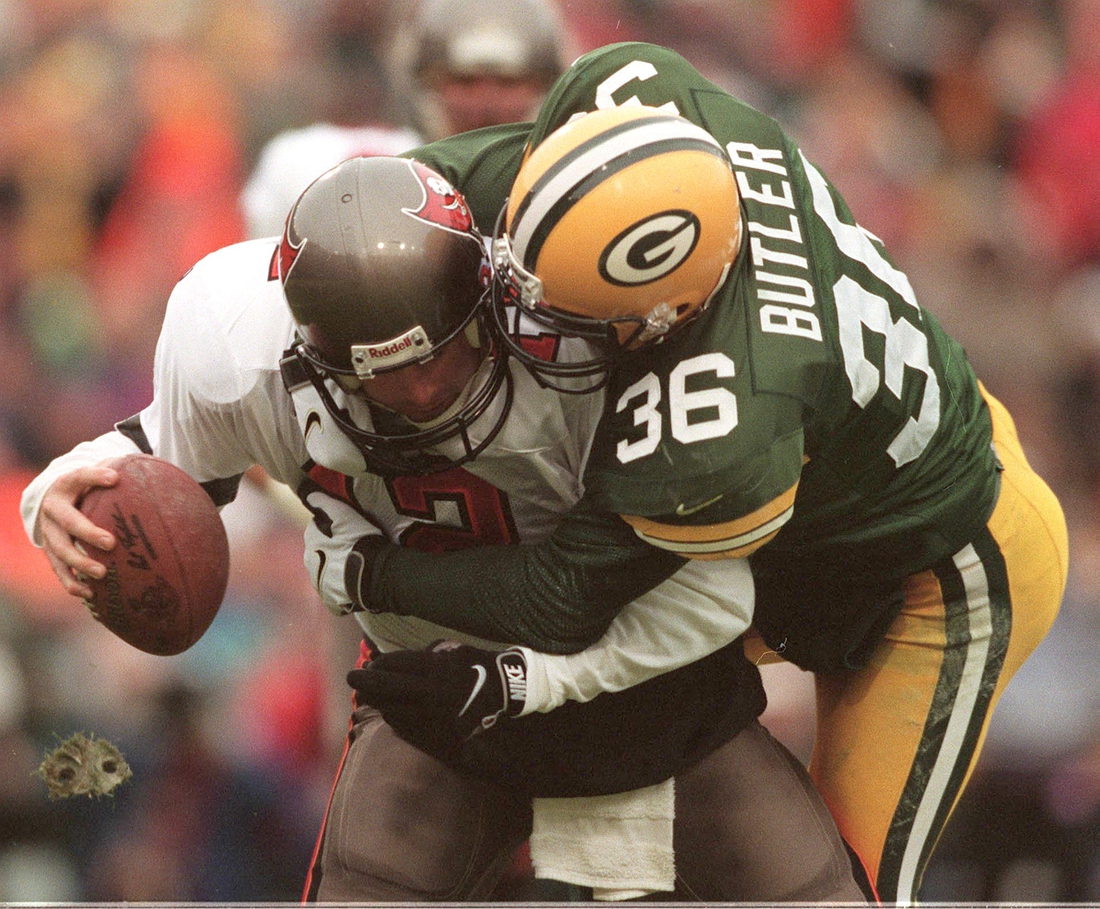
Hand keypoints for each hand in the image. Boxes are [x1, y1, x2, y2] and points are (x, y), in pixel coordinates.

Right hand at [35, 464, 120, 599]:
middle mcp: (53, 510)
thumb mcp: (96, 474)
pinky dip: (72, 584)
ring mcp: (49, 533)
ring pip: (60, 551)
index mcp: (65, 486)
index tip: (115, 478)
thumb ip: (115, 470)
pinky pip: (59, 571)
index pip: (79, 477)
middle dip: (88, 533)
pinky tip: (90, 594)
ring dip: (80, 563)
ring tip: (102, 573)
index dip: (94, 477)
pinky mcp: (51, 552)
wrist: (55, 501)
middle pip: (68, 522)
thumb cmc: (86, 487)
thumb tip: (150, 467)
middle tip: (111, 543)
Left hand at [347, 642, 527, 759]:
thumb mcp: (451, 648)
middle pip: (388, 688)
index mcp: (436, 667)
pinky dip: (394, 717)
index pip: (395, 665)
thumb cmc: (474, 663)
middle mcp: (434, 692)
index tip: (367, 665)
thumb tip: (390, 660)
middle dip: (365, 682)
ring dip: (378, 702)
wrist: (504, 691)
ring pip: (393, 709)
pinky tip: (390, 710)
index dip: (377, 665)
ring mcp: (435, 715)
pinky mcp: (439, 733)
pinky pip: (406, 727)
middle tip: (351, 678)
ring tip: (368, 695)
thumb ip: (422, 654)